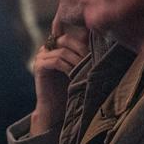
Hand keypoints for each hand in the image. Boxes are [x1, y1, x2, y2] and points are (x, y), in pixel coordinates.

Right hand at [29, 14, 88, 134]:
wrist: (56, 108)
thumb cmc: (72, 88)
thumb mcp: (80, 68)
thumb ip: (85, 55)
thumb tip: (104, 41)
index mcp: (57, 46)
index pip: (70, 35)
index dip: (83, 39)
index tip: (94, 49)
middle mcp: (47, 48)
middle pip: (66, 39)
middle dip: (81, 49)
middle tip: (90, 60)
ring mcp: (41, 56)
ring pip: (62, 51)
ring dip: (76, 60)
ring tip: (85, 70)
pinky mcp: (39, 66)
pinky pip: (55, 61)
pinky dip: (68, 67)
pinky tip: (74, 75)